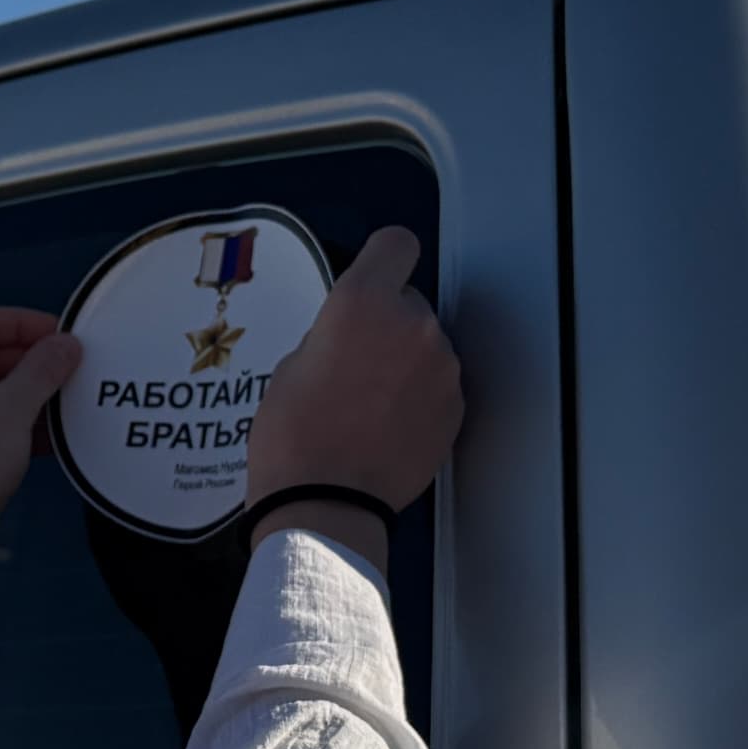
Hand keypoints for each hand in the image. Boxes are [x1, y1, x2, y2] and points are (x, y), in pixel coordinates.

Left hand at [0, 304, 80, 626]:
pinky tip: (52, 437)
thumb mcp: (13, 407)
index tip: (59, 334)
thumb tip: (67, 344)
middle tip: (68, 367)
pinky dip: (14, 424)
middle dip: (27, 359)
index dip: (20, 322)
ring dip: (26, 393)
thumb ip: (43, 370)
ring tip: (67, 399)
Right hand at [242, 228, 460, 574]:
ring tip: (370, 403)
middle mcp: (413, 324)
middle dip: (390, 322)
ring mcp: (442, 368)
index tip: (376, 277)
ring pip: (427, 346)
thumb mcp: (292, 365)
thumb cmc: (293, 436)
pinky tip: (387, 426)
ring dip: (406, 362)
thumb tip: (352, 333)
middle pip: (411, 301)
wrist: (324, 503)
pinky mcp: (455, 407)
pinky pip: (438, 385)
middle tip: (357, 362)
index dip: (384, 258)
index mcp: (363, 302)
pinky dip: (420, 397)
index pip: (396, 245)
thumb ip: (333, 334)